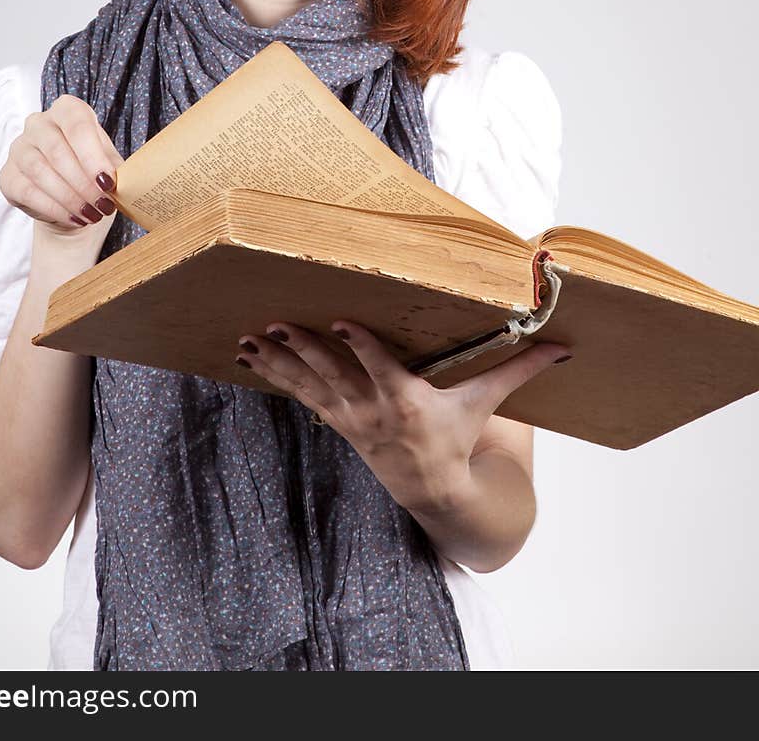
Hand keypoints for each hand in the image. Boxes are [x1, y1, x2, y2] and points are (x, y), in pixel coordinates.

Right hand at [0, 93, 124, 252]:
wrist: (74, 204)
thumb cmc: (95, 177)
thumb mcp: (111, 166)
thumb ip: (115, 167)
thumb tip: (124, 178)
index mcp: (68, 110)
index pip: (77, 124)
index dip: (93, 155)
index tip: (108, 182)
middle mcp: (38, 123)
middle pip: (58, 150)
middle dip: (83, 183)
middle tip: (103, 205)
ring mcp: (19, 148)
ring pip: (40, 171)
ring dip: (69, 197)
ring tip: (91, 214)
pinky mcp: (8, 176)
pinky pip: (27, 190)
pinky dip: (54, 208)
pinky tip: (74, 217)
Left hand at [233, 320, 570, 512]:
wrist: (434, 491)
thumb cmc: (459, 438)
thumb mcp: (486, 405)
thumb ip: (519, 370)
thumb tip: (562, 346)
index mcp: (408, 401)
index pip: (379, 367)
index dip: (359, 345)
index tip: (338, 322)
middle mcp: (373, 409)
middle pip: (333, 373)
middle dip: (303, 350)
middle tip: (277, 325)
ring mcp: (350, 417)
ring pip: (308, 384)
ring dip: (278, 361)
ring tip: (250, 338)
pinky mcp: (337, 421)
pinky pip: (301, 394)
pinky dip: (275, 374)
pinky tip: (250, 355)